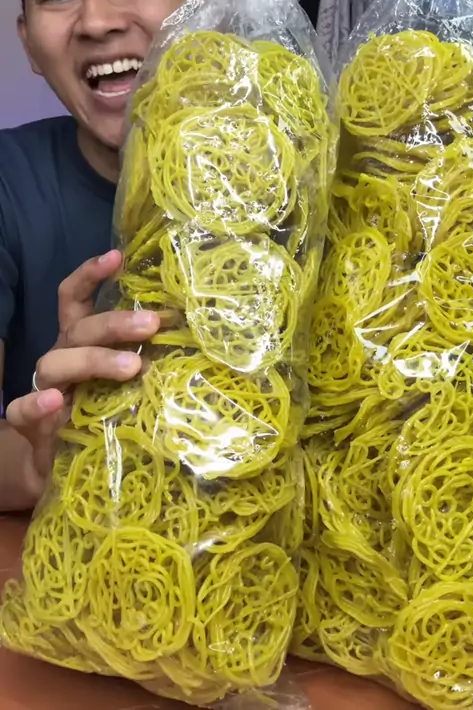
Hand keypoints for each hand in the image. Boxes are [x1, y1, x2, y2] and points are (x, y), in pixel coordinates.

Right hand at [5, 249, 162, 504]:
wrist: (62, 465)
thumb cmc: (104, 412)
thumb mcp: (127, 380)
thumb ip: (148, 356)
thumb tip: (198, 338)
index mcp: (81, 341)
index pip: (76, 298)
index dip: (91, 274)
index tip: (117, 257)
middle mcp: (62, 357)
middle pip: (79, 329)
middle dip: (115, 323)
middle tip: (153, 324)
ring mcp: (46, 389)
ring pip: (55, 363)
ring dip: (94, 360)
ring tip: (132, 366)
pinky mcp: (33, 424)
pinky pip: (23, 409)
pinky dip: (38, 404)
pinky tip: (56, 403)